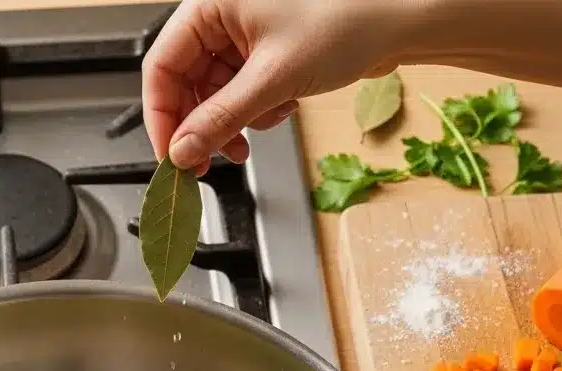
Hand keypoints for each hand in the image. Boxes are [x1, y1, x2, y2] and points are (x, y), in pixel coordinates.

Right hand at [142, 0, 434, 171]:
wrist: (399, 18)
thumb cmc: (345, 20)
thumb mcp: (271, 79)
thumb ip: (221, 120)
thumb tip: (183, 152)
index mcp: (210, 2)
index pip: (162, 65)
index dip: (162, 117)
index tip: (172, 157)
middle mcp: (222, 13)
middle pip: (187, 83)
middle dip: (202, 126)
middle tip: (210, 162)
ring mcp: (244, 32)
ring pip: (215, 92)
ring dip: (233, 122)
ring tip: (256, 134)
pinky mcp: (266, 50)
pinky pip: (242, 90)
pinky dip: (256, 109)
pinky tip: (281, 108)